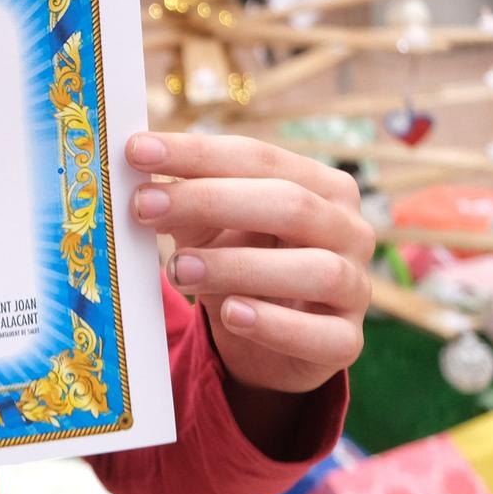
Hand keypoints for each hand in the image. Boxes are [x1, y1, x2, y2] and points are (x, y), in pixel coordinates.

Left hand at [128, 132, 373, 394]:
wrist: (267, 342)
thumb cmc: (239, 264)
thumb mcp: (209, 228)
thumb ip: (182, 202)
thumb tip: (137, 178)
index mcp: (319, 185)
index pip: (258, 157)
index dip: (196, 153)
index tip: (136, 151)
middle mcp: (348, 228)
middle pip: (290, 204)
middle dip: (211, 201)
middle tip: (144, 206)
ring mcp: (356, 287)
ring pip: (315, 269)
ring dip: (239, 266)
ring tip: (179, 269)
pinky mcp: (347, 342)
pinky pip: (323, 335)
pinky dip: (275, 324)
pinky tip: (232, 314)